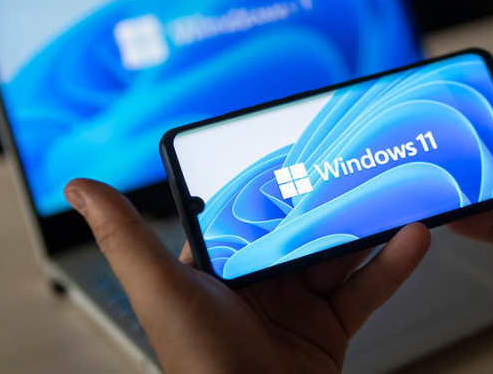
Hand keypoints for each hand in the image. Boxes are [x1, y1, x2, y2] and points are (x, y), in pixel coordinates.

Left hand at [64, 180, 430, 372]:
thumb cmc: (200, 368)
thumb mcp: (163, 293)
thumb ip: (127, 239)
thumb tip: (82, 186)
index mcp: (218, 264)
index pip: (246, 206)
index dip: (269, 176)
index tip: (294, 142)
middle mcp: (257, 279)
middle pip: (302, 224)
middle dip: (332, 195)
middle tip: (359, 160)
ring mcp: (296, 301)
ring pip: (340, 249)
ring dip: (369, 221)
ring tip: (393, 188)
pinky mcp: (330, 326)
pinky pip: (365, 287)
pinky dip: (391, 263)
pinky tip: (410, 237)